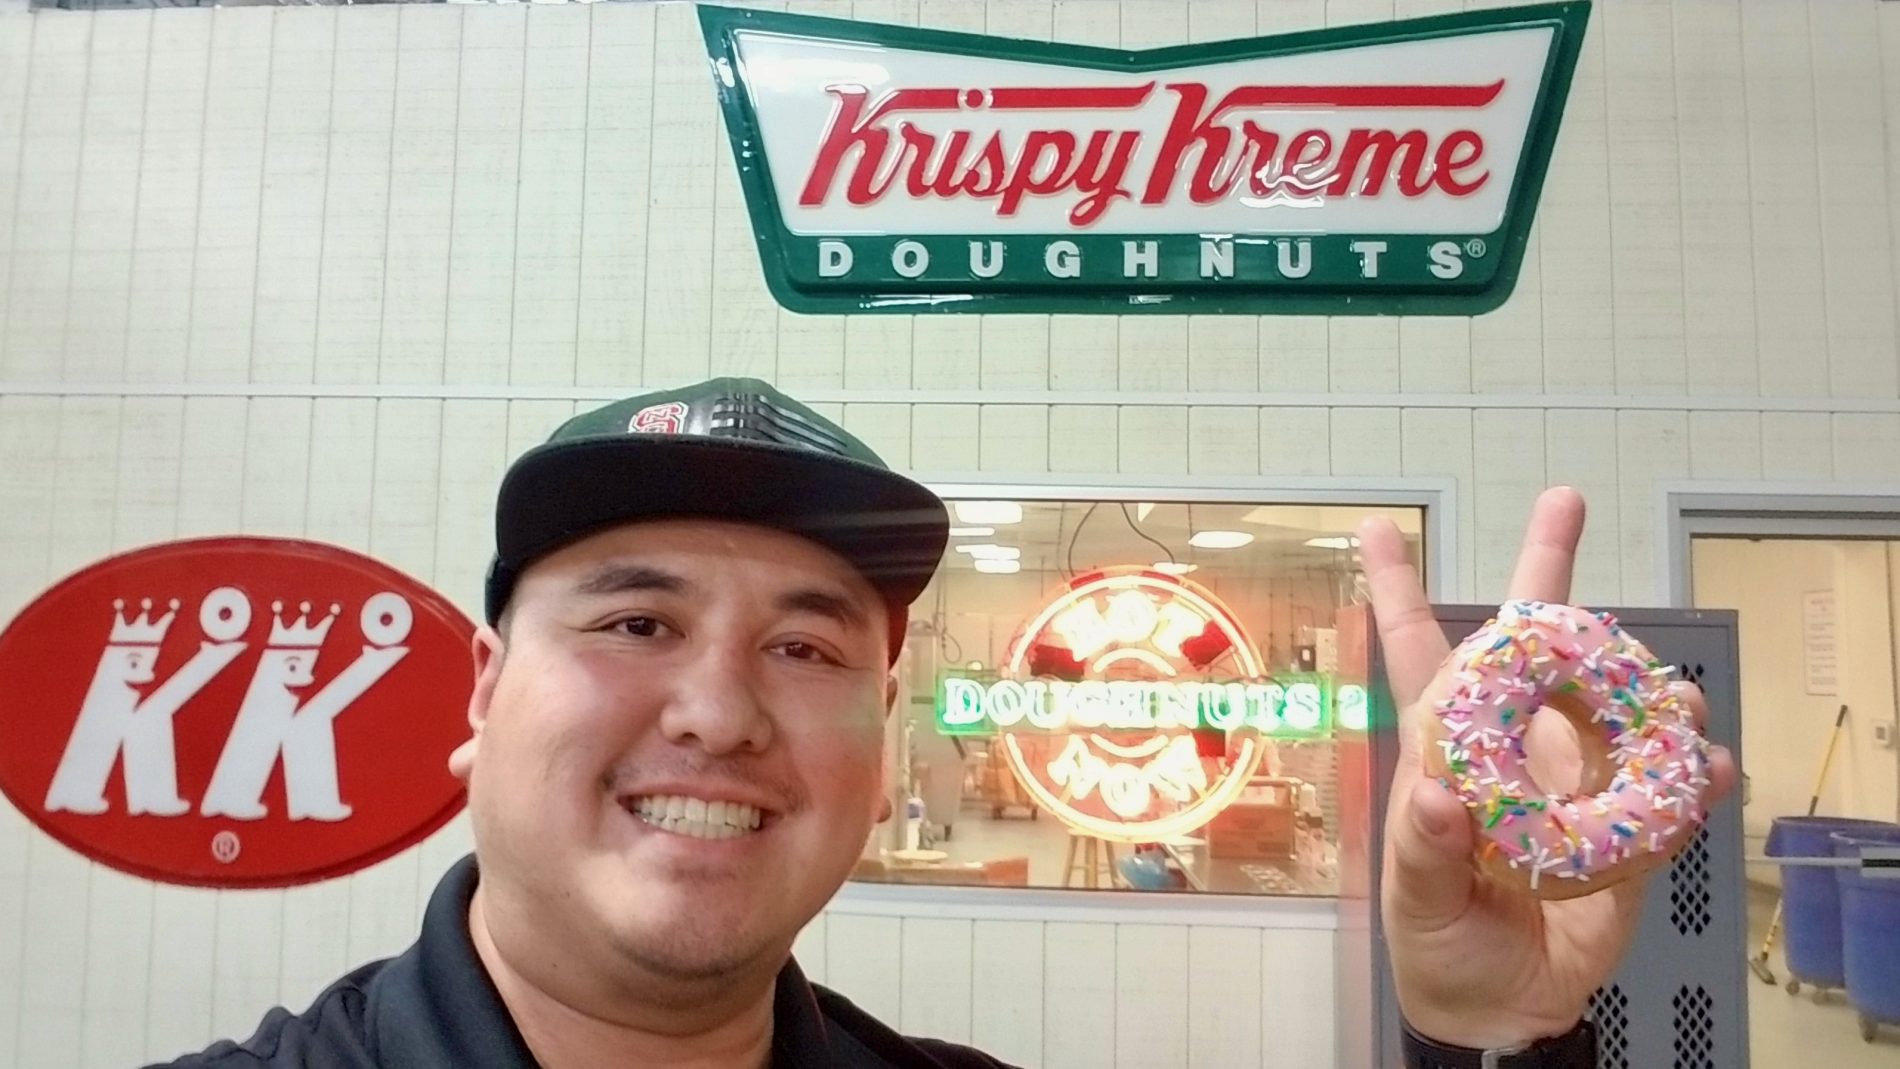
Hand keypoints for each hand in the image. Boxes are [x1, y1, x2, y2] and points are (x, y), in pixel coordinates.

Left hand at [1355, 486, 1738, 1050]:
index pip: (1420, 660)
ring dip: (1643, 679)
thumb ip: (1421, 854)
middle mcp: (1513, 746)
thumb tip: (1429, 796)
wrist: (1502, 1004)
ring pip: (1611, 699)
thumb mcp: (1415, 903)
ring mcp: (1573, 779)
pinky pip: (1667, 788)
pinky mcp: (1625, 827)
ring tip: (1669, 686)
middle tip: (1563, 500)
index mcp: (1449, 752)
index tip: (1379, 532)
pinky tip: (1708, 763)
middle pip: (1532, 648)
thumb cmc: (1438, 940)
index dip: (1399, 596)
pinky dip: (1694, 773)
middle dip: (1546, 571)